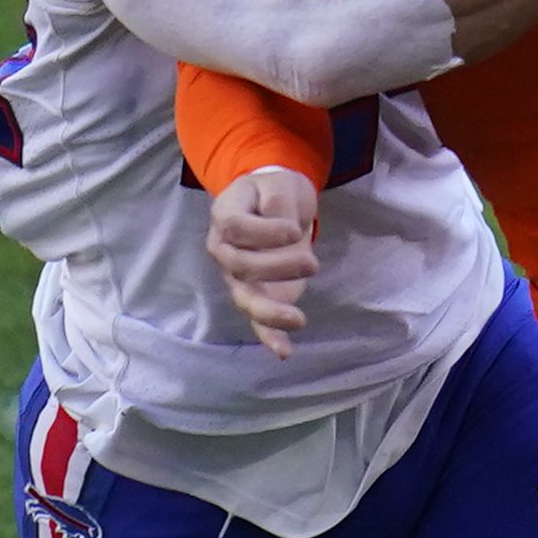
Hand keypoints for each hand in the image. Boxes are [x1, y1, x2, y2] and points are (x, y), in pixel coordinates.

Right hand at [207, 165, 320, 357]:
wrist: (275, 202)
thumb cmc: (274, 191)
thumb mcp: (279, 185)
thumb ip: (279, 206)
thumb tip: (288, 232)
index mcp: (225, 217)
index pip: (234, 228)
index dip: (264, 233)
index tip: (294, 230)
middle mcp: (224, 250)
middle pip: (240, 267)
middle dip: (278, 267)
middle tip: (312, 261)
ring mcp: (238, 276)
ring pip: (245, 298)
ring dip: (271, 311)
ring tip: (298, 319)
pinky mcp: (259, 294)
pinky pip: (258, 320)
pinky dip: (269, 336)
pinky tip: (284, 351)